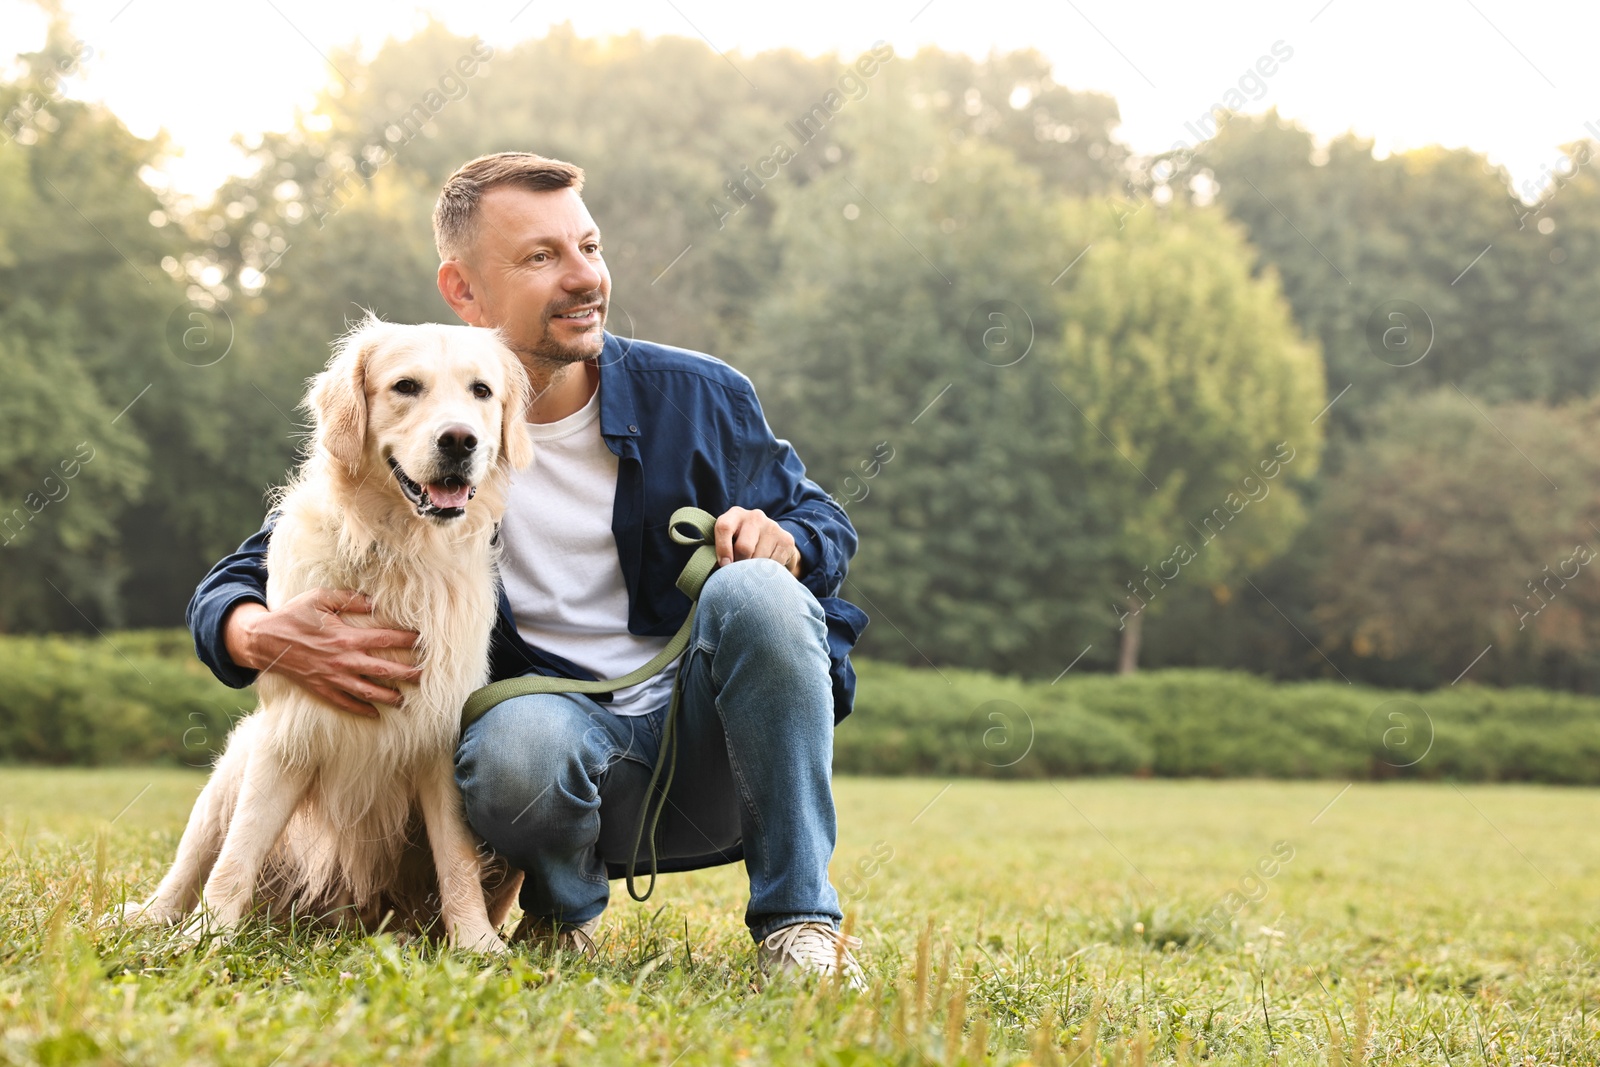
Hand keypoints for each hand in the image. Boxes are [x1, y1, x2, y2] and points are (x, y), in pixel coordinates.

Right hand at [223, 589, 420, 717]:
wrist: (264, 640)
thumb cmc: (293, 615)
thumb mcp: (320, 598)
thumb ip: (349, 599)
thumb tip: (374, 601)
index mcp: (345, 636)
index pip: (384, 638)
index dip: (406, 640)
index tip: (423, 641)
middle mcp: (343, 660)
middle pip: (384, 670)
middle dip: (407, 674)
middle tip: (426, 676)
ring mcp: (332, 677)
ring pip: (368, 691)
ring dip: (389, 697)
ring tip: (406, 700)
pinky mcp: (321, 689)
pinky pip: (345, 703)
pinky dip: (361, 710)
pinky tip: (376, 714)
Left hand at [713, 507, 801, 577]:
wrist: (770, 540)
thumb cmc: (740, 543)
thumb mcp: (728, 542)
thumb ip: (718, 551)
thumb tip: (717, 569)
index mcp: (735, 515)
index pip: (724, 527)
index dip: (722, 549)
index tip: (724, 565)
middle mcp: (754, 516)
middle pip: (744, 547)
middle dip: (740, 564)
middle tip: (739, 572)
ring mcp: (772, 526)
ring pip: (760, 559)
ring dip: (754, 570)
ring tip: (753, 568)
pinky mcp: (786, 539)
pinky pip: (774, 564)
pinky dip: (768, 571)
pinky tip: (766, 566)